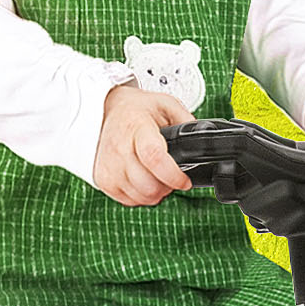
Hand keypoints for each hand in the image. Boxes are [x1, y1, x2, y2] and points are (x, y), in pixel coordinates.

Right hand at [95, 83, 196, 205]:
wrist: (111, 109)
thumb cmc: (140, 109)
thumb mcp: (168, 104)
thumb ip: (187, 122)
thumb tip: (201, 143)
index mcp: (137, 127)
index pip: (153, 157)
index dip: (173, 175)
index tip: (185, 181)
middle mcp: (118, 148)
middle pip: (148, 184)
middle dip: (168, 187)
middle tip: (173, 177)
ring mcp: (108, 166)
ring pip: (140, 196)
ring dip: (156, 193)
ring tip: (159, 178)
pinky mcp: (102, 179)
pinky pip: (128, 200)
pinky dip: (141, 196)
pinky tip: (144, 181)